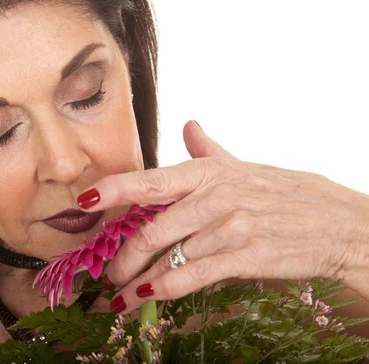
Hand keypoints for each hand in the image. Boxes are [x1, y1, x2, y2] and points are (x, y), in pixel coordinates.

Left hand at [76, 120, 368, 313]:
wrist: (338, 222)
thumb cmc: (286, 193)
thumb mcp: (244, 166)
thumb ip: (208, 150)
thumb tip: (189, 125)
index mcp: (208, 172)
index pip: (151, 179)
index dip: (114, 189)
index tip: (84, 199)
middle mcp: (214, 196)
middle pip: (151, 229)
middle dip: (121, 256)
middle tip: (107, 272)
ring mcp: (229, 227)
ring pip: (166, 257)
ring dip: (136, 280)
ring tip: (118, 295)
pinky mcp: (244, 256)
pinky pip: (191, 276)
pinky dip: (161, 290)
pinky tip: (143, 297)